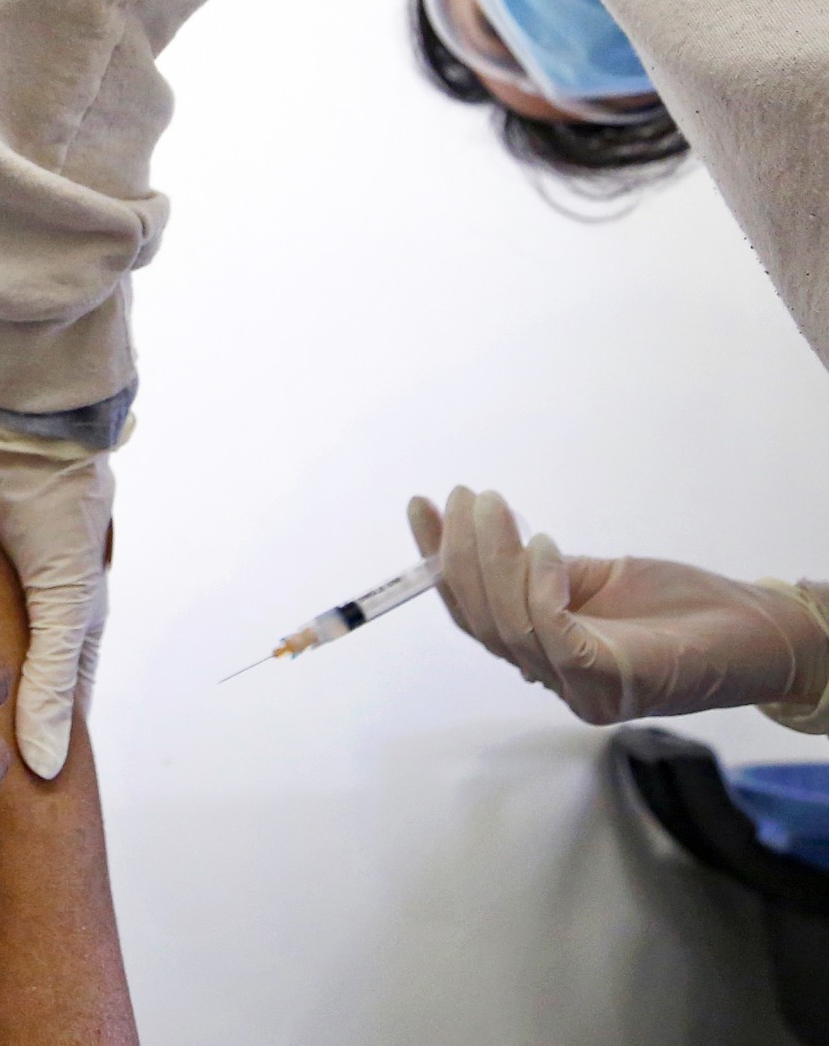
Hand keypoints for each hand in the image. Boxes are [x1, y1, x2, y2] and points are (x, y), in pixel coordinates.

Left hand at [0, 423, 112, 779]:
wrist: (36, 434)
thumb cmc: (59, 517)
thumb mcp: (61, 607)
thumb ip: (51, 683)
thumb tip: (47, 765)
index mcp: (74, 632)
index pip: (58, 709)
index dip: (33, 746)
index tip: (1, 792)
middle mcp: (45, 613)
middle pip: (20, 681)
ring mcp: (14, 584)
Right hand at [409, 487, 828, 723]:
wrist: (765, 634)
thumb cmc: (684, 607)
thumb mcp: (596, 577)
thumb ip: (540, 572)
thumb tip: (484, 535)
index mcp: (543, 653)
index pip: (472, 611)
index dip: (441, 560)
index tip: (423, 506)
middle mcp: (553, 678)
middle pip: (480, 621)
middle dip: (461, 554)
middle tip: (465, 497)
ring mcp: (579, 689)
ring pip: (507, 626)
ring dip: (493, 560)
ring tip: (495, 506)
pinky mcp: (611, 685)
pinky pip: (552, 633)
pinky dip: (538, 587)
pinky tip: (543, 546)